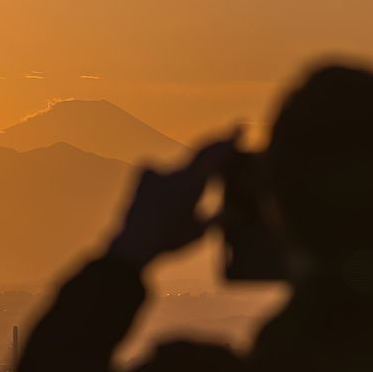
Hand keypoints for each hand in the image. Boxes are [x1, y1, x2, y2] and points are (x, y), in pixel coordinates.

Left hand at [108, 136, 238, 267]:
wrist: (131, 245)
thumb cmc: (169, 241)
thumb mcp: (199, 231)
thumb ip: (219, 217)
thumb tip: (236, 211)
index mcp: (191, 182)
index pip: (215, 155)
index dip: (229, 140)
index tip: (240, 126)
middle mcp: (174, 170)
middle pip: (200, 152)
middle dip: (216, 146)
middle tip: (229, 139)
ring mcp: (156, 169)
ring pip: (180, 169)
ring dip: (185, 181)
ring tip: (179, 203)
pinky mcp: (142, 174)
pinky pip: (161, 173)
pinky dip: (167, 185)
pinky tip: (162, 201)